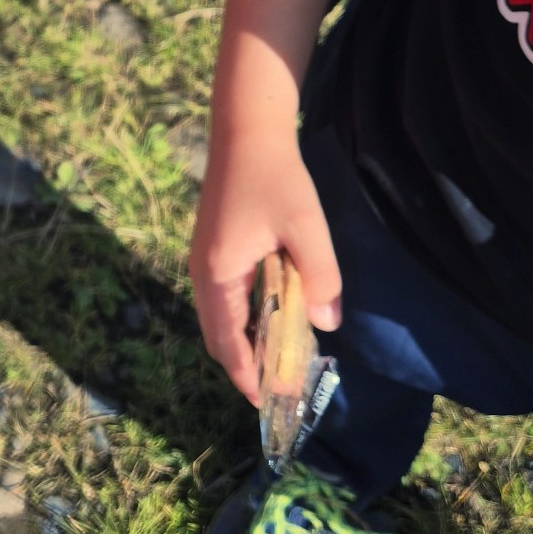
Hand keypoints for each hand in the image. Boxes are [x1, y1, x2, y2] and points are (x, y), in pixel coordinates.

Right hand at [188, 128, 341, 404]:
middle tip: (280, 388)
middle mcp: (204, 272)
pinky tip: (274, 318)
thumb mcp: (306, 227)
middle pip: (217, 336)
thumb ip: (320, 277)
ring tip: (279, 360)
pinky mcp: (215, 249)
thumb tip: (328, 324)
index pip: (227, 341)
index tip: (270, 402)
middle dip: (246, 365)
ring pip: (220, 318)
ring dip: (246, 342)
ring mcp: (206, 260)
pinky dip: (245, 319)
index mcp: (218, 273)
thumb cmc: (276, 177)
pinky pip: (226, 299)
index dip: (247, 375)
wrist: (247, 130)